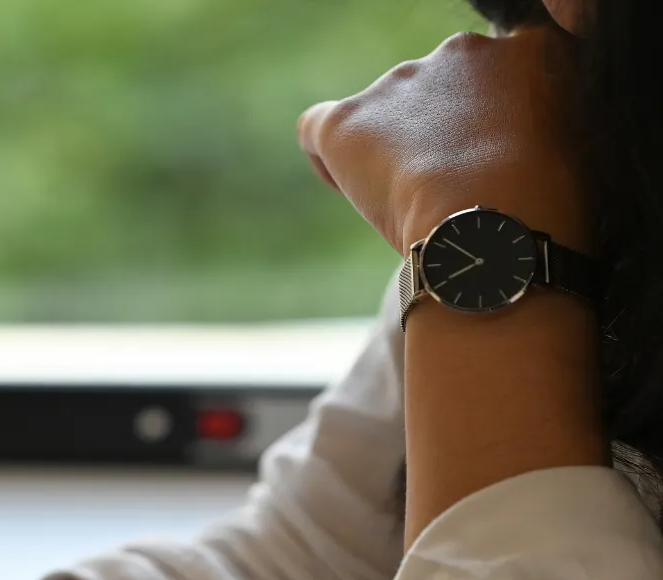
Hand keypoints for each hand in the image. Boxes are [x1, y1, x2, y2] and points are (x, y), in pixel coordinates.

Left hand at [297, 25, 590, 255]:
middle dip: (431, 136)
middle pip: (432, 92)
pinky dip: (326, 160)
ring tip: (407, 205)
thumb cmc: (540, 209)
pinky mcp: (348, 119)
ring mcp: (400, 82)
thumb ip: (534, 136)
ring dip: (387, 153)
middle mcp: (461, 52)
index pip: (492, 75)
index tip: (480, 163)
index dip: (479, 122)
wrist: (491, 223)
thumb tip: (506, 160)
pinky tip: (348, 189)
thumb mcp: (564, 152)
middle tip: (444, 193)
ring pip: (380, 113)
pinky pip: (318, 129)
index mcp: (523, 53)